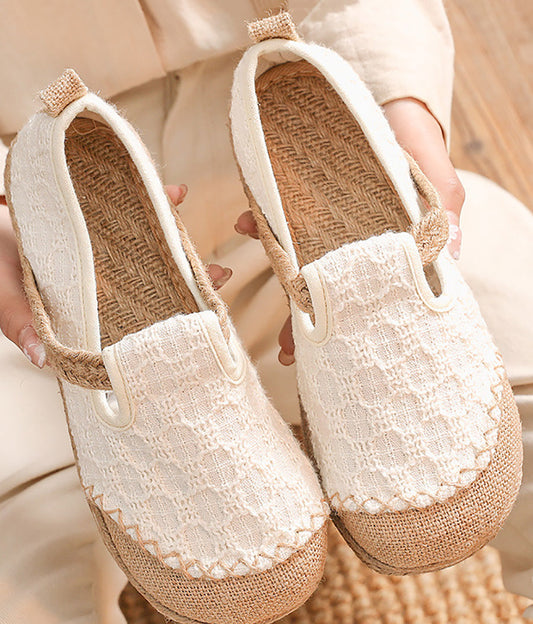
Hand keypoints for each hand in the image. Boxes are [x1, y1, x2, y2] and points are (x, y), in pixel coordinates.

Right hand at [0, 184, 231, 366]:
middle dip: (191, 282)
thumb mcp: (5, 292)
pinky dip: (160, 198)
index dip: (167, 323)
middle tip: (220, 277)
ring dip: (184, 242)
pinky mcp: (106, 217)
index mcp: (89, 305)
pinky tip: (178, 192)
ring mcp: (110, 249)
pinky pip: (139, 209)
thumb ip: (20, 321)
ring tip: (211, 233)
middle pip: (156, 285)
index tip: (199, 321)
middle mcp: (106, 280)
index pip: (134, 321)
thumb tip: (43, 361)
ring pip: (155, 248)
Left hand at [235, 98, 463, 364]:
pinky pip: (280, 224)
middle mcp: (357, 247)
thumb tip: (450, 254)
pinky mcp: (306, 206)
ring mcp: (329, 229)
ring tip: (254, 286)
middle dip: (307, 324)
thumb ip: (442, 207)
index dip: (349, 327)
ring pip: (301, 266)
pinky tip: (247, 223)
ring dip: (276, 278)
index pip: (369, 299)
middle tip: (287, 353)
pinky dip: (262, 226)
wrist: (389, 104)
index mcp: (390, 250)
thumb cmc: (417, 142)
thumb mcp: (434, 174)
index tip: (326, 353)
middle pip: (332, 295)